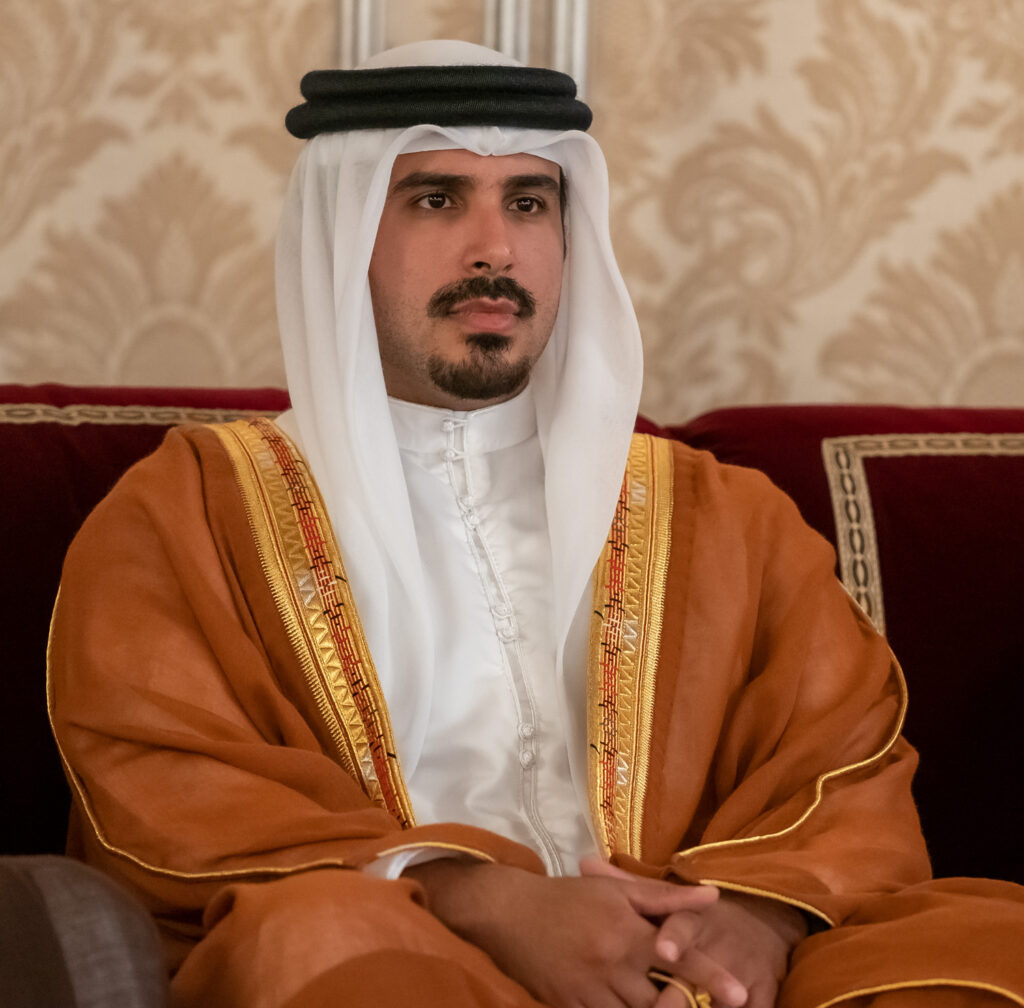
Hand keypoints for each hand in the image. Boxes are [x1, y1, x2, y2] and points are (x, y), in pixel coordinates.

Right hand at [406, 858, 717, 1007]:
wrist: (508, 912)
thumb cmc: (567, 897)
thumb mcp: (615, 891)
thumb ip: (665, 897)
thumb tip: (713, 896)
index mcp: (627, 931)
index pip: (679, 957)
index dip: (710, 978)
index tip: (740, 994)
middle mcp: (612, 964)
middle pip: (661, 1000)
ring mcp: (589, 991)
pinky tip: (629, 1006)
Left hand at [581, 858, 806, 1007]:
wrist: (762, 920)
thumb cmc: (700, 915)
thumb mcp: (668, 897)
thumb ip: (627, 885)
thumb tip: (583, 863)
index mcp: (694, 920)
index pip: (684, 926)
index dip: (674, 938)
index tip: (663, 949)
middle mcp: (720, 944)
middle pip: (700, 972)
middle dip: (680, 995)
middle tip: (659, 1006)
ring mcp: (745, 971)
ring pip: (722, 1001)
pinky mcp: (766, 993)